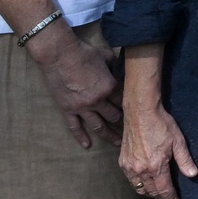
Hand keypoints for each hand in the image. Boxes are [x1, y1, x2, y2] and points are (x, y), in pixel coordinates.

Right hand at [27, 23, 122, 148]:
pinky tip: (87, 145)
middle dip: (123, 124)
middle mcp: (98, 100)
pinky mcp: (67, 110)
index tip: (138, 113)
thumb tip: (122, 67)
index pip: (125, 100)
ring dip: (108, 136)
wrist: (59, 54)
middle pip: (114, 116)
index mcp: (110, 86)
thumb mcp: (106, 56)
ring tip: (117, 144)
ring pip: (98, 126)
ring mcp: (81, 107)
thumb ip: (115, 65)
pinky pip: (74, 127)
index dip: (131, 106)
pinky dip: (80, 137)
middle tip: (131, 132)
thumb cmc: (84, 52)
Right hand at [119, 95, 196, 198]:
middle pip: (151, 192)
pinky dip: (139, 184)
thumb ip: (185, 160)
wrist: (141, 112)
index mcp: (155, 166)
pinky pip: (131, 179)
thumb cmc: (161, 124)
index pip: (164, 190)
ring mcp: (129, 166)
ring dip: (149, 193)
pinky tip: (146, 182)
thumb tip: (193, 175)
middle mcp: (140, 170)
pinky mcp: (122, 161)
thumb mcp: (178, 141)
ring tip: (159, 193)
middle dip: (161, 198)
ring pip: (139, 188)